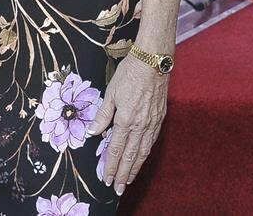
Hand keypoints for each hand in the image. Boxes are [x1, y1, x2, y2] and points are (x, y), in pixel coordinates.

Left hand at [89, 53, 168, 194]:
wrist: (153, 62)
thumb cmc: (129, 74)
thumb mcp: (111, 93)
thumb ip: (102, 115)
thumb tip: (93, 133)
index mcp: (126, 120)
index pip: (117, 149)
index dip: (112, 166)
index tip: (107, 179)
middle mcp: (141, 125)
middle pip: (131, 156)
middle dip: (123, 174)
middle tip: (117, 189)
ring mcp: (152, 123)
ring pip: (143, 152)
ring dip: (135, 168)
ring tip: (128, 180)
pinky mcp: (159, 118)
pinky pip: (151, 142)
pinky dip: (145, 154)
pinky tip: (141, 159)